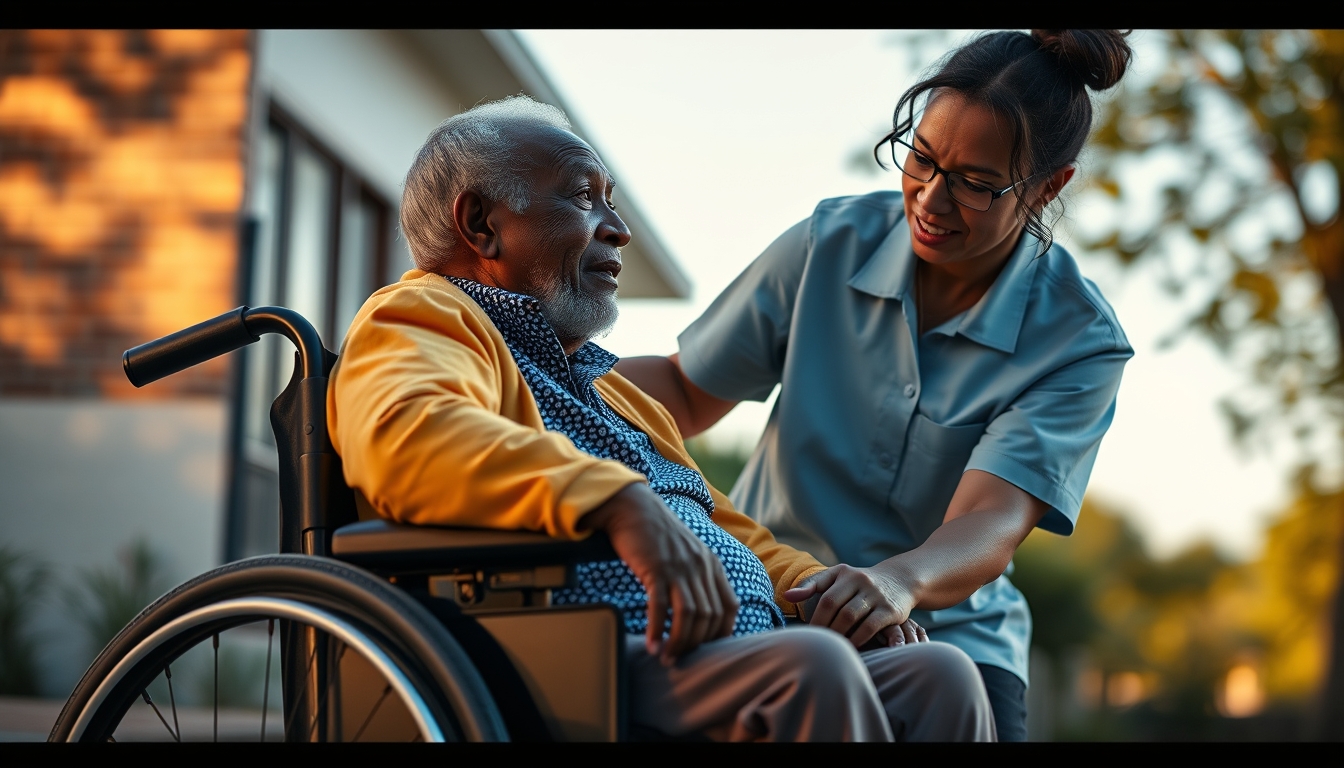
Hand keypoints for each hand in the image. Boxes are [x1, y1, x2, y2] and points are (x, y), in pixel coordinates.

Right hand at [582, 483, 738, 663]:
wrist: (632, 507)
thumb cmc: (656, 535)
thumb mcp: (688, 553)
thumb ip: (698, 576)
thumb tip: (700, 612)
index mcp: (712, 564)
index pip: (729, 607)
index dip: (721, 634)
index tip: (705, 649)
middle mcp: (700, 566)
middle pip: (709, 617)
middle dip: (695, 644)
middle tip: (679, 659)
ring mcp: (679, 567)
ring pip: (689, 616)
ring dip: (678, 642)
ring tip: (665, 657)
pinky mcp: (656, 568)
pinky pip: (660, 607)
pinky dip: (657, 631)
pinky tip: (651, 644)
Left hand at [784, 564, 920, 648]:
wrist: (900, 580)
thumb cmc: (860, 583)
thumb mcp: (838, 577)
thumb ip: (812, 585)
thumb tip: (786, 596)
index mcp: (845, 574)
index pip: (825, 597)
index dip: (815, 618)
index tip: (808, 634)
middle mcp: (861, 581)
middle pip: (836, 608)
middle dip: (825, 628)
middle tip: (818, 644)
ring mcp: (877, 595)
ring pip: (851, 617)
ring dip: (839, 635)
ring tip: (831, 647)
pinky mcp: (891, 610)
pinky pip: (870, 627)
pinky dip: (858, 639)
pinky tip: (850, 648)